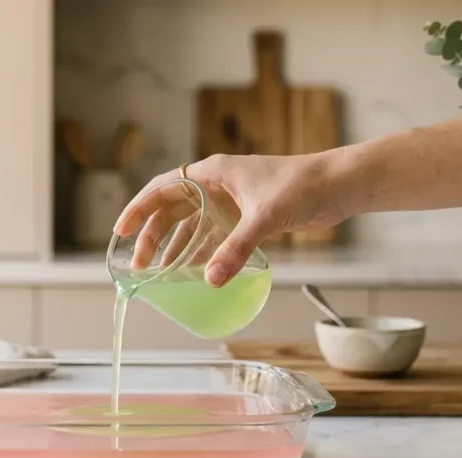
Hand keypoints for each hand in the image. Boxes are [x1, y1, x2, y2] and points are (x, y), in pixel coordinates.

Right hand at [113, 152, 353, 286]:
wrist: (339, 185)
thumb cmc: (303, 185)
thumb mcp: (265, 217)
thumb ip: (235, 249)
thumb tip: (211, 280)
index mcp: (213, 172)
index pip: (162, 188)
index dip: (139, 209)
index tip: (121, 231)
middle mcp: (217, 184)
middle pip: (172, 209)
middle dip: (153, 235)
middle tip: (140, 263)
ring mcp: (232, 200)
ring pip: (192, 223)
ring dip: (175, 245)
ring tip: (161, 272)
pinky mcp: (247, 215)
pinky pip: (214, 234)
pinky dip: (202, 251)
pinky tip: (195, 271)